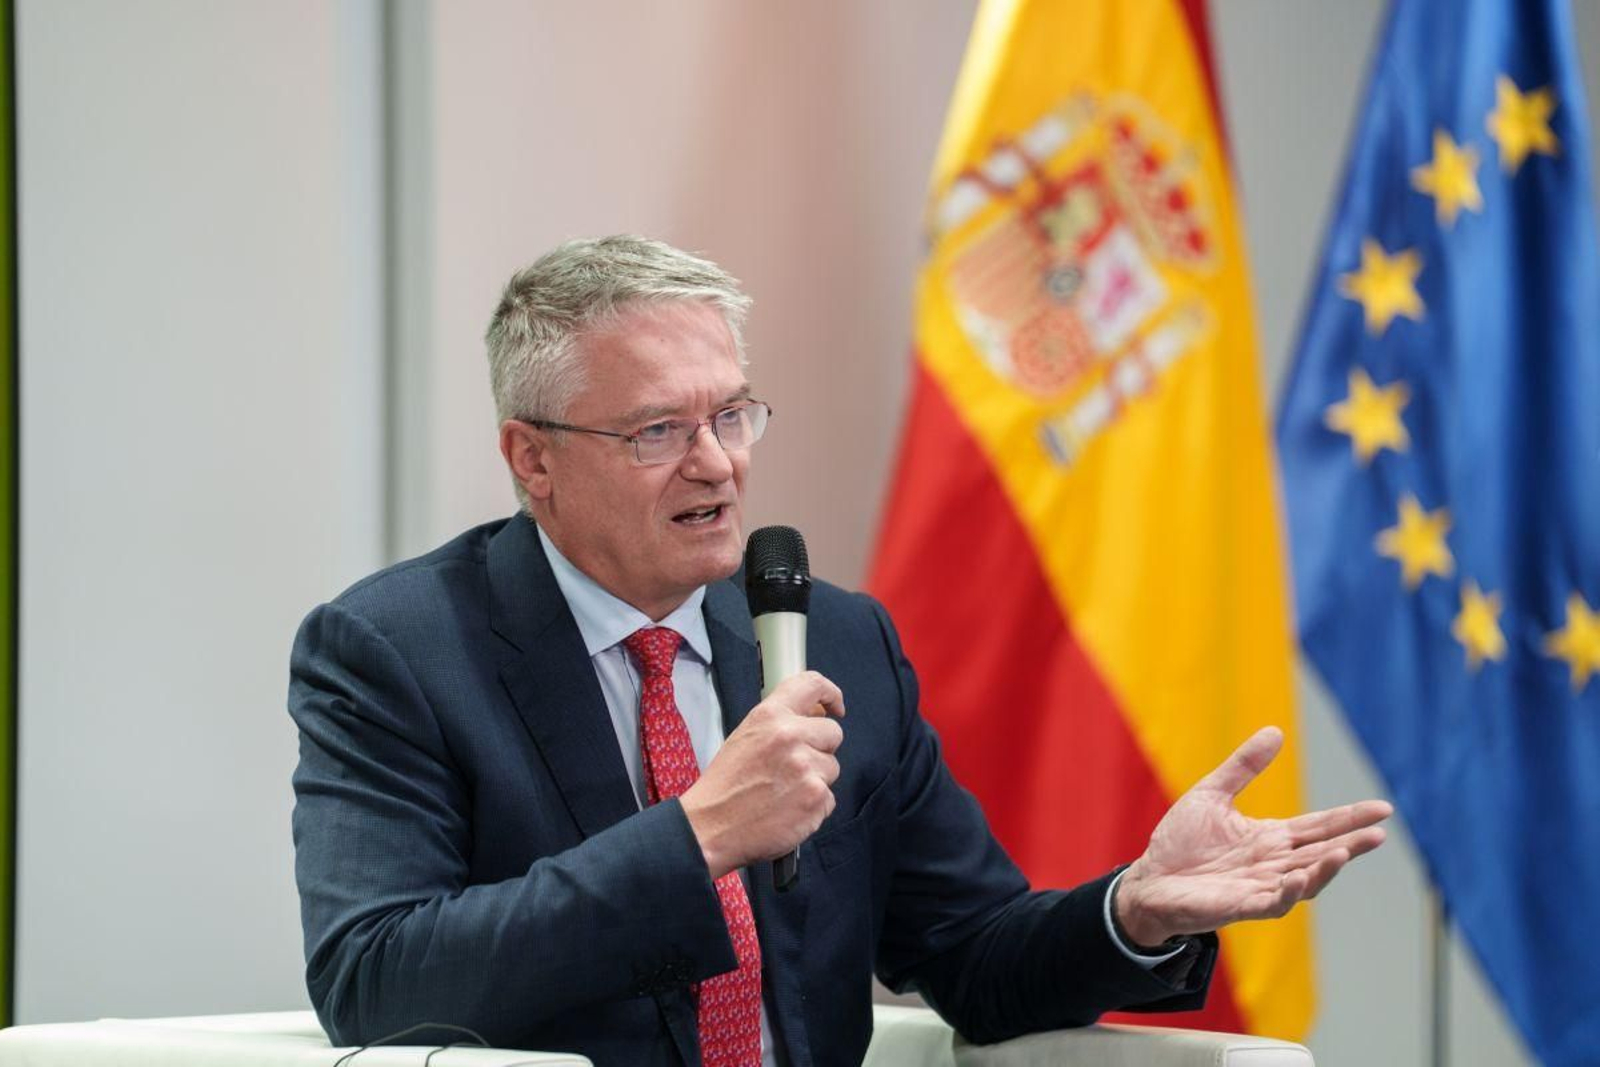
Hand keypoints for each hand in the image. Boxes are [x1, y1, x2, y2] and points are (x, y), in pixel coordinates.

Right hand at [680, 670, 845, 878]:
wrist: (710, 826)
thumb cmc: (726, 785)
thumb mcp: (746, 736)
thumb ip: (780, 723)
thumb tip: (815, 717)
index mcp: (770, 715)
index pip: (813, 685)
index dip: (831, 695)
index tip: (835, 708)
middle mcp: (791, 736)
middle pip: (833, 732)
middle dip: (820, 748)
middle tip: (794, 766)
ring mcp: (806, 768)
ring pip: (832, 767)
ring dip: (816, 779)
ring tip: (785, 791)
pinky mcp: (816, 798)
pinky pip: (829, 798)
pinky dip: (814, 806)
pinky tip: (788, 810)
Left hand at [1114, 726, 1391, 947]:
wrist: (1149, 879)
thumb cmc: (1181, 842)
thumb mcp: (1213, 794)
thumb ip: (1243, 767)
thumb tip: (1275, 730)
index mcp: (1271, 838)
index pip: (1319, 827)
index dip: (1349, 819)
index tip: (1382, 809)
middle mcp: (1273, 864)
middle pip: (1321, 854)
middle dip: (1350, 845)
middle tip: (1378, 834)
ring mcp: (1260, 887)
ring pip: (1304, 881)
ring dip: (1324, 869)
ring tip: (1343, 853)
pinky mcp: (1240, 906)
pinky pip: (1271, 902)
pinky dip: (1287, 891)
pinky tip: (1298, 878)